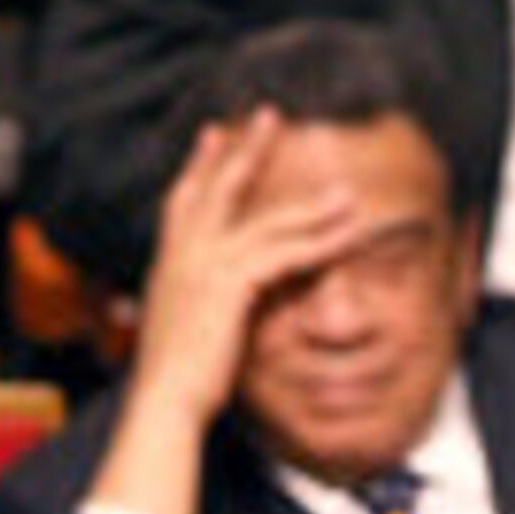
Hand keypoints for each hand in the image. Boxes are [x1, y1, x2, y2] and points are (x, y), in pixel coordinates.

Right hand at [119, 110, 379, 428]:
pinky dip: (322, 243)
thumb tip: (216, 304)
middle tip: (270, 113)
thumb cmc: (174, 380)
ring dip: (312, 206)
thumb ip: (200, 305)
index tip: (214, 135)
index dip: (201, 166)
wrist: (164, 400)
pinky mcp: (232, 284)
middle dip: (248, 149)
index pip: (185, 200)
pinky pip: (287, 255)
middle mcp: (184, 253)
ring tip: (345, 189)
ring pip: (268, 220)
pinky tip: (350, 235)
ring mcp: (206, 264)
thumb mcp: (185, 330)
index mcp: (170, 262)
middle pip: (222, 186)